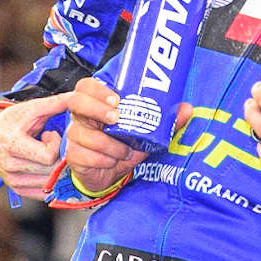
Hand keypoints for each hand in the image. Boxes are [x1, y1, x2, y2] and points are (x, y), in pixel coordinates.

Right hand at [0, 94, 69, 199]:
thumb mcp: (32, 108)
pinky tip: (47, 166)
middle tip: (51, 144)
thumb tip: (79, 96)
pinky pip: (43, 192)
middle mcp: (10, 166)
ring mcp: (12, 180)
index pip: (48, 156)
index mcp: (13, 145)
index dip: (56, 144)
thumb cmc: (13, 119)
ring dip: (55, 169)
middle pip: (50, 170)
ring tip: (47, 154)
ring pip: (49, 183)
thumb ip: (56, 103)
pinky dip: (51, 181)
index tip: (51, 134)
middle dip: (58, 156)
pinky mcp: (16, 189)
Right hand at [63, 77, 164, 195]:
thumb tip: (186, 108)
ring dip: (111, 145)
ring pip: (87, 135)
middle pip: (77, 102)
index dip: (98, 90)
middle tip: (116, 118)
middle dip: (97, 109)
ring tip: (125, 151)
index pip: (86, 86)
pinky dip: (105, 160)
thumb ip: (166, 121)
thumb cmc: (125, 145)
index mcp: (97, 104)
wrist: (111, 174)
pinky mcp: (74, 155)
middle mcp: (81, 117)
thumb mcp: (146, 133)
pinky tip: (113, 161)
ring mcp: (75, 136)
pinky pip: (87, 156)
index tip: (117, 99)